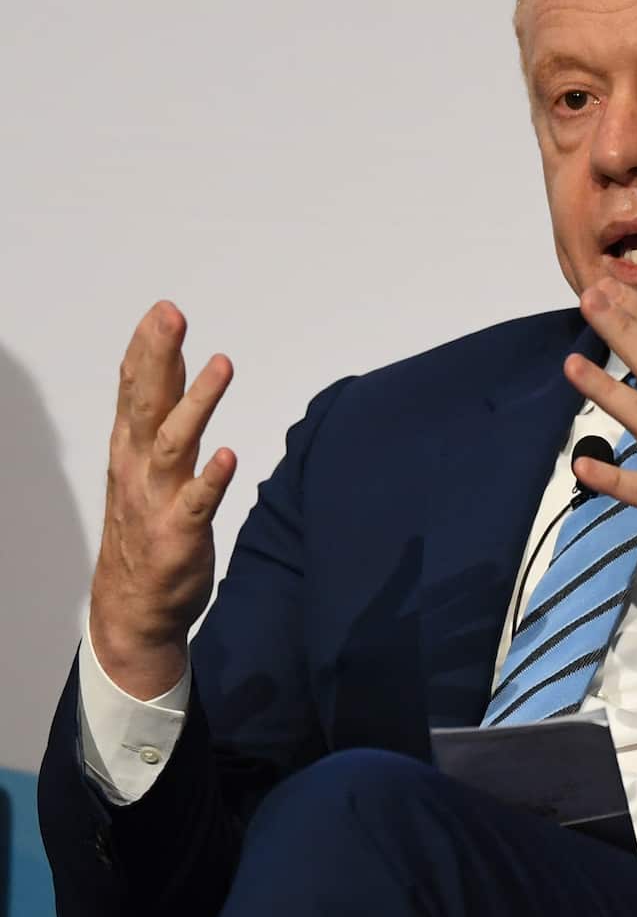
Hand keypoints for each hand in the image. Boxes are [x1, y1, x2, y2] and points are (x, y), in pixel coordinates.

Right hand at [89, 302, 236, 697]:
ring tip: (221, 365)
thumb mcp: (144, 463)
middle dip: (159, 357)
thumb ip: (159, 411)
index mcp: (129, 449)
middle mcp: (138, 469)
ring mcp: (157, 501)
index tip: (162, 309)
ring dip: (196, 404)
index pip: (133, 388)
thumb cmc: (144, 528)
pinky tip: (228, 455)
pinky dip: (211, 479)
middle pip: (146, 403)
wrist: (133, 607)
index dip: (146, 347)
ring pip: (173, 444)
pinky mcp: (179, 536)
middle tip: (172, 316)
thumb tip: (171, 358)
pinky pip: (197, 504)